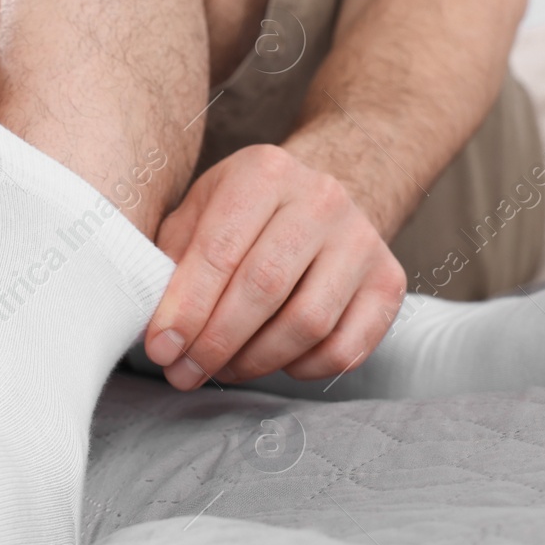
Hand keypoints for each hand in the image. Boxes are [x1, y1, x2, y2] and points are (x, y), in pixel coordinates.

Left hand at [143, 145, 406, 389]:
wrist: (325, 195)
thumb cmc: (246, 213)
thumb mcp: (200, 212)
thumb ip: (171, 258)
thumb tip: (154, 328)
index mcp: (264, 172)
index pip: (219, 251)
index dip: (186, 309)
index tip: (161, 349)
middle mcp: (322, 199)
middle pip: (264, 289)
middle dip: (216, 343)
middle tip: (185, 372)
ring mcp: (363, 240)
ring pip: (308, 323)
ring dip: (256, 361)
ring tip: (223, 368)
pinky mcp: (389, 282)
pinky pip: (345, 347)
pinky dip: (303, 368)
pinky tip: (275, 361)